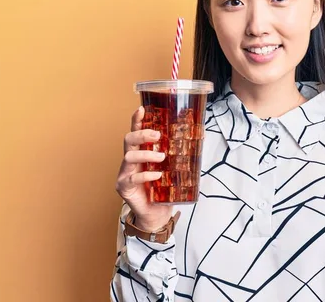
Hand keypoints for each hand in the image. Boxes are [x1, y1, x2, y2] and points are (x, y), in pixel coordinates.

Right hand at [116, 106, 172, 231]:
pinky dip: (146, 174)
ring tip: (162, 157)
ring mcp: (125, 173)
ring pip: (129, 156)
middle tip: (158, 136)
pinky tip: (157, 175)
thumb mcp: (173, 169)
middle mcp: (130, 160)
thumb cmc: (164, 190)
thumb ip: (180, 154)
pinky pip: (133, 177)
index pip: (136, 131)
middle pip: (128, 139)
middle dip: (142, 134)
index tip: (141, 109)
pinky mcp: (124, 187)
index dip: (137, 120)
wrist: (156, 215)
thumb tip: (200, 135)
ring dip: (147, 154)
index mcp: (141, 152)